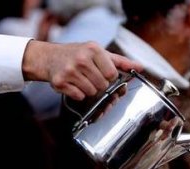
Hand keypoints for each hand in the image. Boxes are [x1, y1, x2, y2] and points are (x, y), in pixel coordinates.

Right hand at [22, 40, 141, 99]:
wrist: (49, 57)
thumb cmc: (78, 54)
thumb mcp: (99, 53)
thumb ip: (120, 61)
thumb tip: (141, 67)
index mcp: (93, 50)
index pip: (112, 74)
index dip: (109, 77)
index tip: (103, 73)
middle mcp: (81, 59)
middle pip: (103, 85)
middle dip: (99, 85)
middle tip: (91, 77)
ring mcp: (69, 71)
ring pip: (92, 92)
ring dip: (89, 90)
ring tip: (82, 80)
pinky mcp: (60, 82)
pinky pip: (79, 96)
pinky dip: (78, 94)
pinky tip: (73, 84)